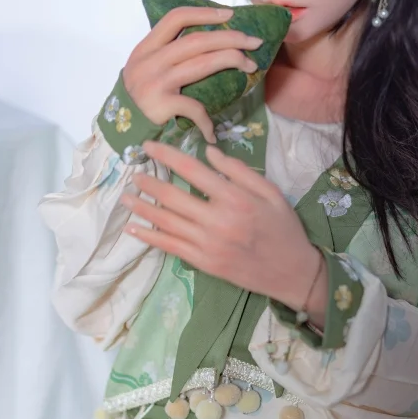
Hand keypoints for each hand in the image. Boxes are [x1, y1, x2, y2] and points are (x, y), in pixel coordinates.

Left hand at [118, 140, 324, 311]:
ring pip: (166, 222)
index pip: (192, 171)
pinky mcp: (203, 263)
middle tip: (133, 172)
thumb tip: (209, 152)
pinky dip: (149, 237)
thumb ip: (239, 171)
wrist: (292, 273)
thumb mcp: (271, 192)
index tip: (149, 146)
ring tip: (125, 197)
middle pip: (172, 196)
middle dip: (149, 182)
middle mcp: (217, 220)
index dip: (167, 156)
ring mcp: (208, 244)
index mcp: (235, 198)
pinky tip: (133, 229)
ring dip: (142, 208)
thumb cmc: (284, 228)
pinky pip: (170, 247)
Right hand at [122, 6, 262, 142]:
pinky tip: (213, 131)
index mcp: (146, 47)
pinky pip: (195, 108)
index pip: (176, 18)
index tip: (229, 15)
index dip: (205, 13)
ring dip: (232, 61)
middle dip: (231, 38)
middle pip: (197, 40)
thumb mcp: (144, 69)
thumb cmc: (137, 99)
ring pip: (202, 64)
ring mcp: (156, 82)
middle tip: (254, 42)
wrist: (117, 131)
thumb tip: (208, 42)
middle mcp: (150, 61)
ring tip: (250, 66)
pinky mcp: (161, 106)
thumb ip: (167, 54)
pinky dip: (207, 120)